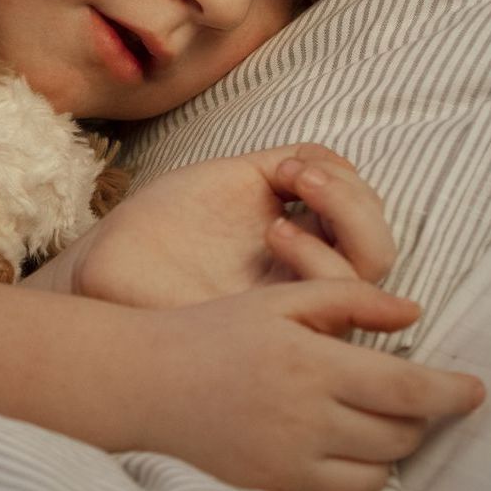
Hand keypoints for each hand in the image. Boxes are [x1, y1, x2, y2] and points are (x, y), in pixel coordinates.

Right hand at [25, 143, 393, 308]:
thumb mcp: (186, 321)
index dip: (330, 263)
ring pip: (364, 208)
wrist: (115, 264)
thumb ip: (232, 327)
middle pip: (375, 252)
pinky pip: (330, 165)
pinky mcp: (270, 184)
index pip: (353, 296)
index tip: (274, 233)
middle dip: (352, 216)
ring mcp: (294, 226)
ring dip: (340, 186)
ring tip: (292, 173)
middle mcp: (301, 273)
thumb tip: (299, 331)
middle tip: (302, 190)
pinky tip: (284, 166)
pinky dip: (324, 160)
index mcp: (292, 312)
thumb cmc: (141, 299)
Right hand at [124, 279, 484, 490]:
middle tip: (416, 392)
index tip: (476, 388)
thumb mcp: (278, 301)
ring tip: (379, 416)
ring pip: (380, 470)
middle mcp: (306, 417)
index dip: (451, 392)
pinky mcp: (277, 488)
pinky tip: (346, 442)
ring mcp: (292, 460)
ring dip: (393, 445)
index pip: (406, 387)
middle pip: (400, 432)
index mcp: (309, 361)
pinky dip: (359, 472)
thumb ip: (348, 297)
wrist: (147, 383)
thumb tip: (414, 313)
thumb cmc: (213, 331)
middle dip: (422, 414)